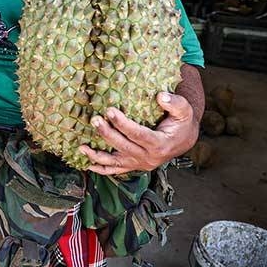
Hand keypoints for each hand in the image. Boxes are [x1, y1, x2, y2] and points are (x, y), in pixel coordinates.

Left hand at [79, 92, 197, 174]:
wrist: (183, 140)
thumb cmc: (181, 122)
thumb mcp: (184, 110)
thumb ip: (175, 103)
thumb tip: (160, 96)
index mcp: (159, 143)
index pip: (138, 134)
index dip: (123, 124)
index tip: (110, 111)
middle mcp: (148, 157)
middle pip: (123, 146)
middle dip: (107, 134)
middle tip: (94, 120)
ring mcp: (139, 163)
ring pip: (116, 162)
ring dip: (97, 156)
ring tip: (82, 147)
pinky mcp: (133, 165)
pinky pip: (116, 170)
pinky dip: (102, 169)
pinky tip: (88, 164)